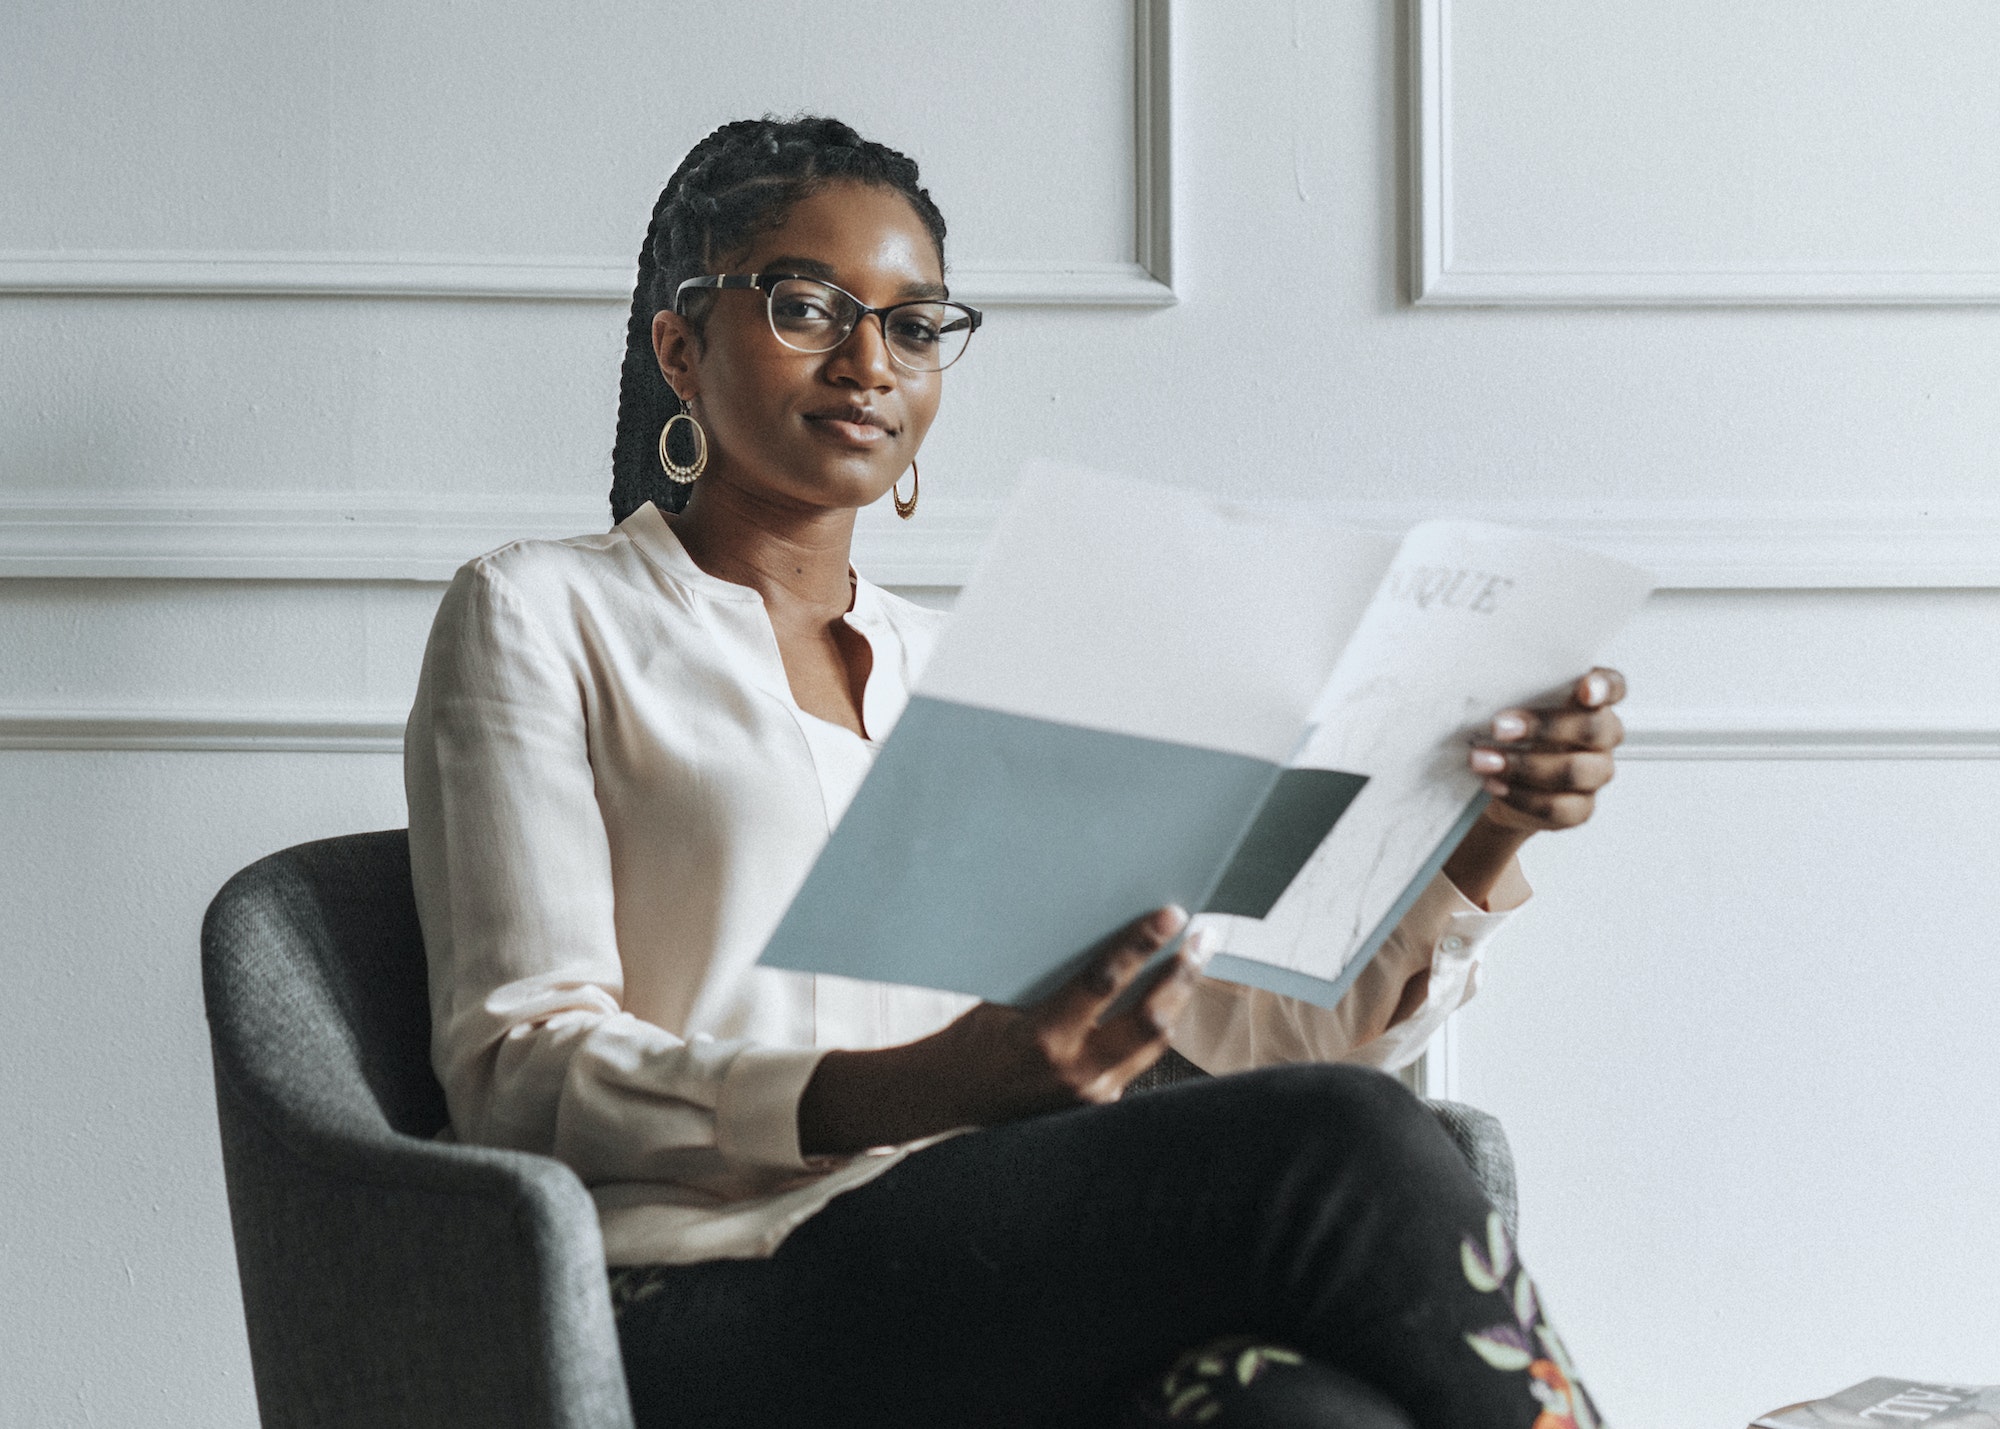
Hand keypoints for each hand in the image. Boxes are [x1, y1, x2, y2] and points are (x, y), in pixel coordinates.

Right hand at [932, 906, 1205, 1126]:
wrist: (950, 1096)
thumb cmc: (973, 1039)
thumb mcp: (1008, 999)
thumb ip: (1059, 981)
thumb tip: (1110, 938)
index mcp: (1044, 1037)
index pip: (1105, 982)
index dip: (1142, 944)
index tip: (1171, 916)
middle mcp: (1074, 1072)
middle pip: (1150, 1021)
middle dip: (1182, 975)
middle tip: (1203, 938)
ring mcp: (1090, 1096)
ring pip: (1155, 1044)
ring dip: (1177, 1000)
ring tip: (1193, 962)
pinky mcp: (1098, 1106)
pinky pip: (1138, 1060)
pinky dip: (1153, 1027)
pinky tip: (1166, 999)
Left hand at [1468, 667, 1626, 833]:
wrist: (1496, 782)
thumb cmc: (1509, 733)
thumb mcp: (1510, 705)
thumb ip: (1516, 691)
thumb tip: (1489, 685)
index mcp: (1591, 701)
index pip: (1613, 687)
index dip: (1604, 687)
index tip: (1585, 689)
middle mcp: (1602, 736)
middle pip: (1593, 729)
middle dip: (1544, 727)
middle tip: (1498, 728)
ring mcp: (1595, 773)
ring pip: (1574, 771)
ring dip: (1524, 766)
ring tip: (1483, 761)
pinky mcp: (1580, 808)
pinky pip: (1558, 806)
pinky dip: (1522, 796)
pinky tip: (1496, 785)